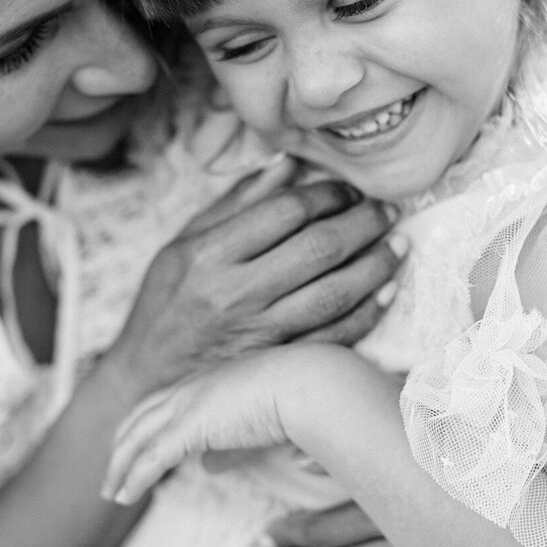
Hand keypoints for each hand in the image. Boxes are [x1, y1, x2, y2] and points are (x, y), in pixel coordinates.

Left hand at [104, 349, 295, 503]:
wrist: (309, 384)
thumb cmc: (298, 400)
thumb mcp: (256, 425)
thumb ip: (230, 447)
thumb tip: (207, 467)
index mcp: (208, 382)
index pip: (162, 404)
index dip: (144, 428)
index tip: (135, 451)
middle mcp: (191, 388)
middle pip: (139, 418)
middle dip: (122, 446)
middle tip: (112, 475)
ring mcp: (188, 405)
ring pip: (137, 438)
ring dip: (120, 466)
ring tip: (110, 492)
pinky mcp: (191, 427)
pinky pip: (151, 457)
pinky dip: (133, 477)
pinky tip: (125, 496)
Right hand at [114, 158, 406, 400]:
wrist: (147, 381)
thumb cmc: (165, 307)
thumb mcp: (181, 246)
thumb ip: (235, 205)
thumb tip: (288, 164)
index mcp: (207, 255)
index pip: (284, 212)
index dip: (326, 195)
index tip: (347, 189)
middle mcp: (233, 294)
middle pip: (317, 249)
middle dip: (362, 223)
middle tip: (385, 210)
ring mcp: (258, 334)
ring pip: (334, 294)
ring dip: (375, 265)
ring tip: (398, 243)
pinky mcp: (275, 367)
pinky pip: (333, 338)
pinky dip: (366, 314)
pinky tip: (385, 292)